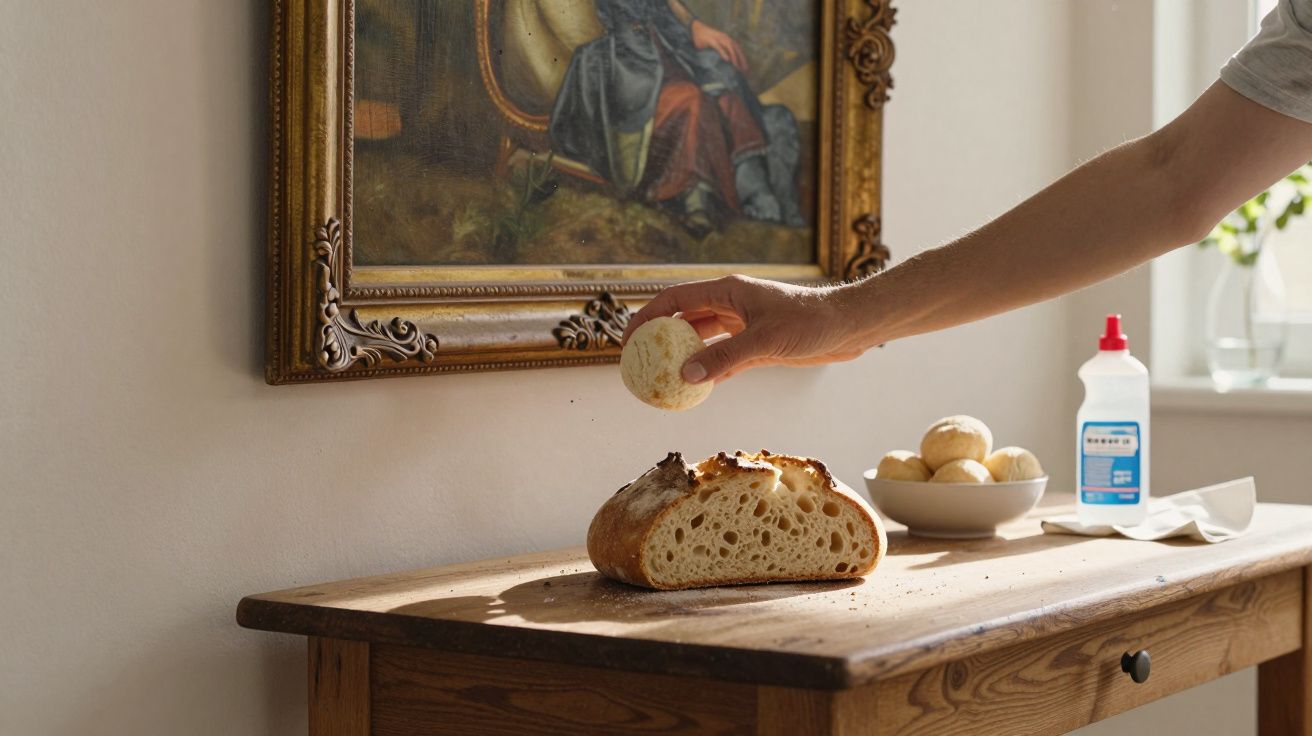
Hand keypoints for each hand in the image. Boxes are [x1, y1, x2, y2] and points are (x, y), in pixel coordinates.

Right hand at [622, 275, 873, 383]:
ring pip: (702, 339)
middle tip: (639, 361)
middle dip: (660, 338)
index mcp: (728, 291)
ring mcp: (744, 325)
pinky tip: (695, 387)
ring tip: (662, 377)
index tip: (629, 339)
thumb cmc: (811, 322)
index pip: (675, 299)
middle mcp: (731, 305)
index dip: (647, 316)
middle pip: (684, 318)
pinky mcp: (757, 344)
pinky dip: (708, 370)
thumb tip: (686, 375)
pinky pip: (723, 357)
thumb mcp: (765, 340)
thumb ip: (725, 358)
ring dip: (683, 356)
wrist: (848, 326)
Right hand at [691, 20, 747, 72]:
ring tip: (737, 66)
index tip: (746, 68)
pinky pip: (719, 47)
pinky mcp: (711, 40)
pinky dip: (723, 53)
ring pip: (730, 47)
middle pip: (736, 49)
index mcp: (727, 39)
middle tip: (745, 69)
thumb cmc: (705, 38)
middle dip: (741, 59)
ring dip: (734, 57)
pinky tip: (727, 59)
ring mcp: (718, 38)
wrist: (695, 29)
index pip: (738, 49)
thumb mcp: (715, 44)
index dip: (743, 58)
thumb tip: (725, 63)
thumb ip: (721, 51)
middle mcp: (725, 38)